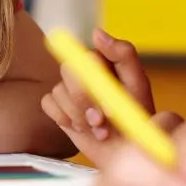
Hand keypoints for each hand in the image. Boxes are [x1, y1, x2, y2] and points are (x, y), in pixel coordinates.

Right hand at [40, 30, 156, 163]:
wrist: (126, 151)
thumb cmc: (136, 120)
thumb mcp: (137, 86)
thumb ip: (123, 55)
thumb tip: (96, 33)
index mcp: (105, 61)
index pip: (88, 58)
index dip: (96, 84)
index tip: (109, 108)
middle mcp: (84, 70)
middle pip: (69, 71)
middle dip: (84, 101)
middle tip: (100, 122)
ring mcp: (69, 87)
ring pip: (59, 91)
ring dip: (79, 116)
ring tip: (98, 130)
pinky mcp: (58, 104)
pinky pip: (48, 103)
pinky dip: (64, 118)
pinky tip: (81, 128)